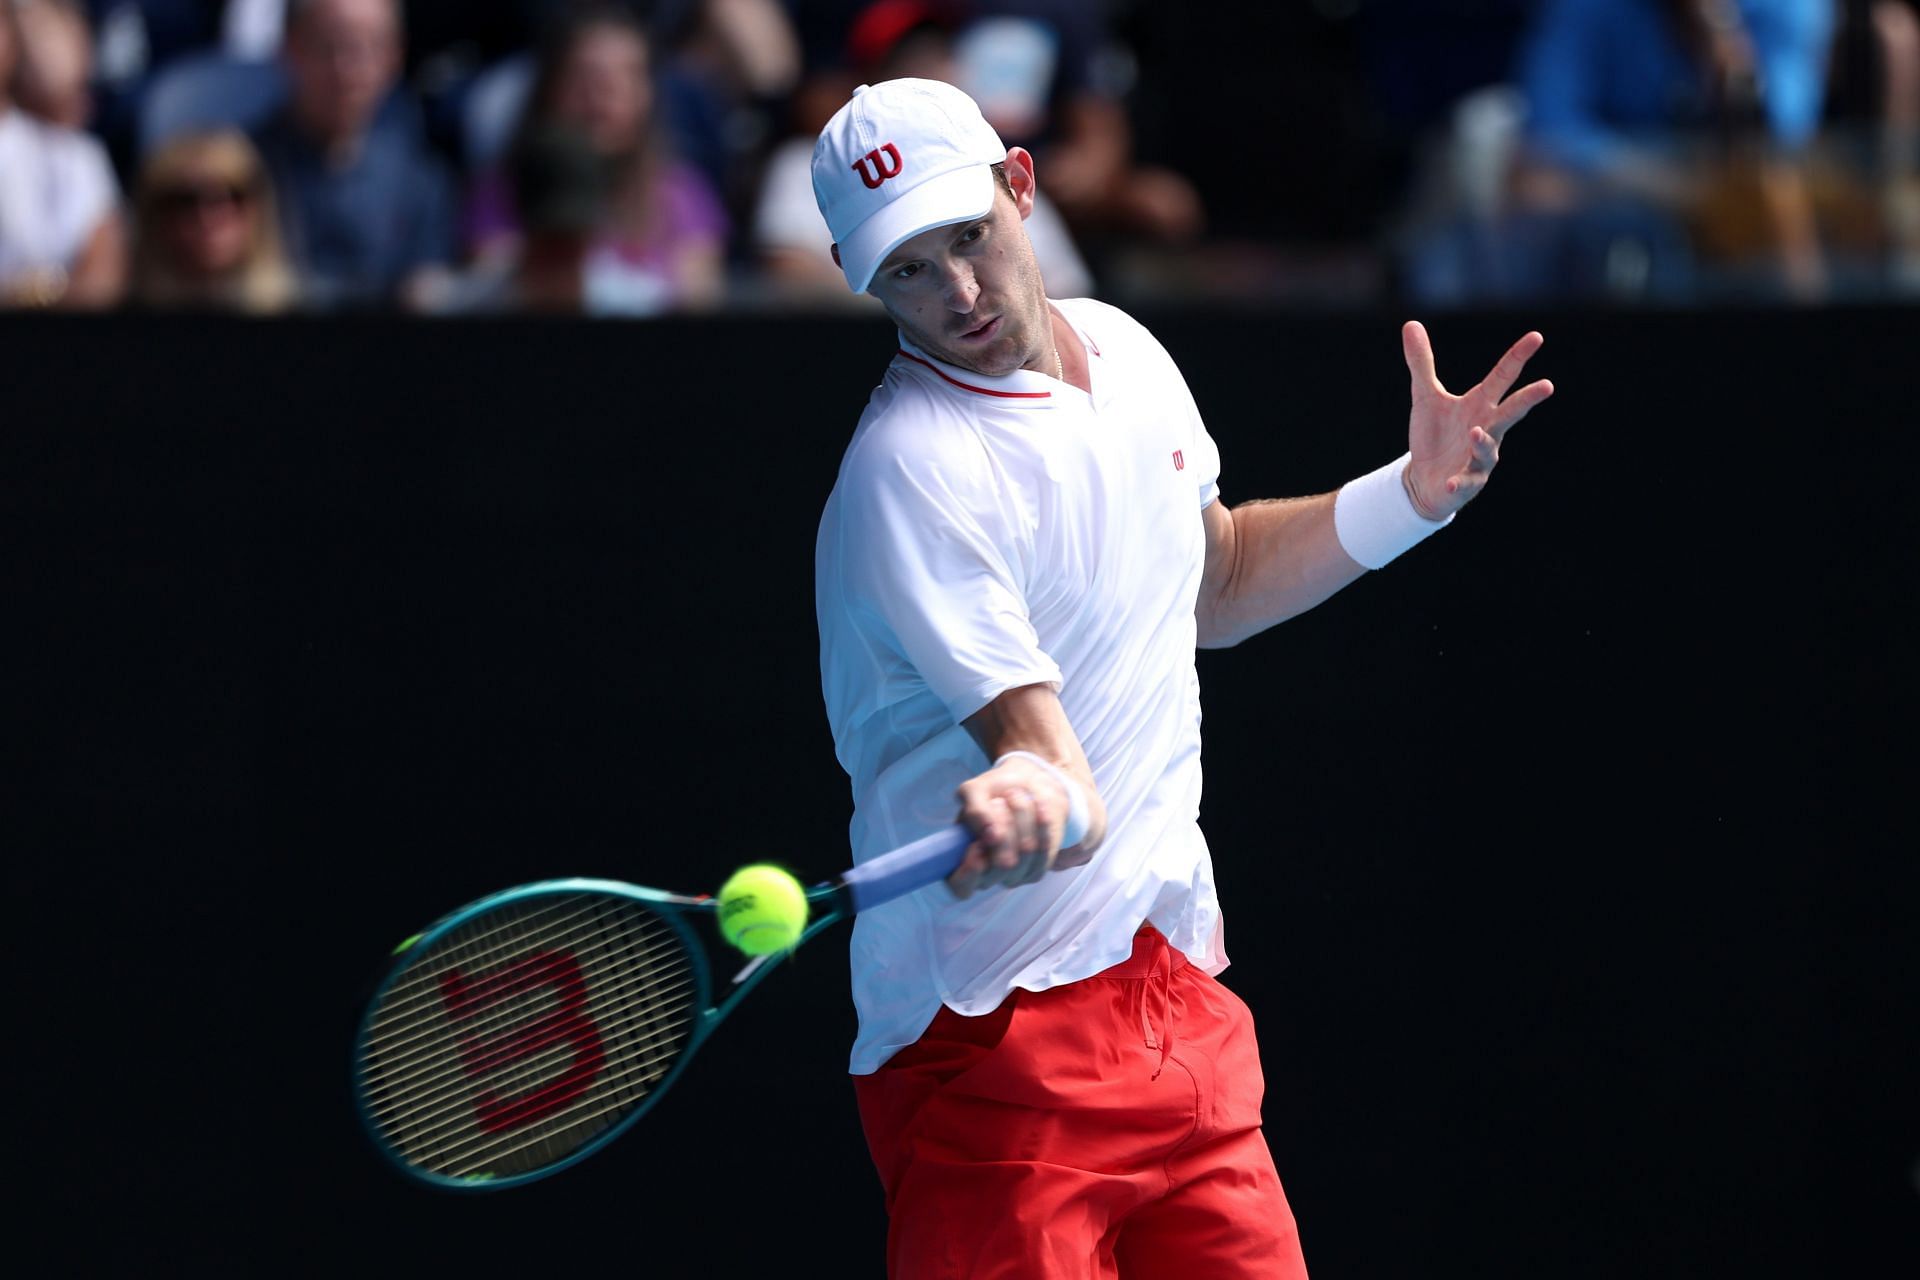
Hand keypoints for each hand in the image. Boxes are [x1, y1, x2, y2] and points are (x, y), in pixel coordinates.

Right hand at [947, 755, 1084, 899]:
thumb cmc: (994, 793)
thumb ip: (974, 810)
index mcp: (958, 861)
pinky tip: (1039, 809)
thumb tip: (988, 833)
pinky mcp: (1034, 871)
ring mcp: (1010, 876)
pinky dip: (1041, 826)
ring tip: (1016, 796)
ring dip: (1022, 818)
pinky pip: (1042, 853)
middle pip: (1000, 865)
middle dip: (1004, 826)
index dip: (968, 873)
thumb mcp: (975, 791)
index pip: (960, 886)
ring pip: (1024, 854)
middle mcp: (983, 875)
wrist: (1027, 789)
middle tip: (999, 801)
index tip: (977, 846)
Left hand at [1402, 321, 1553, 519]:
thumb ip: (1422, 363)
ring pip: (1488, 449)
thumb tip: (1410, 323)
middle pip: (1511, 412)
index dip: (1518, 357)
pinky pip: (1465, 483)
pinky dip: (1460, 482)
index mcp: (1480, 405)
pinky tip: (1451, 482)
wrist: (1424, 478)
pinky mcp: (1466, 483)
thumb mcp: (1425, 397)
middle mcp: (1487, 429)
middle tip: (1547, 385)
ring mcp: (1480, 458)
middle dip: (1528, 399)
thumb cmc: (1434, 435)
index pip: (1502, 377)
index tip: (1536, 336)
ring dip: (1483, 441)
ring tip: (1475, 431)